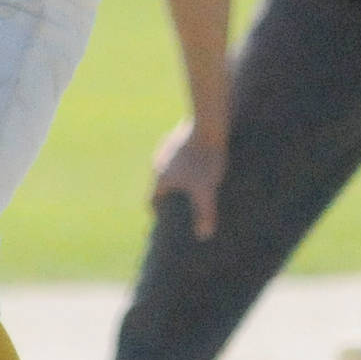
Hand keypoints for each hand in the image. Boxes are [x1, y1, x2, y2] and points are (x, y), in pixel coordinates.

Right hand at [151, 121, 227, 239]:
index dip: (158, 213)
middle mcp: (158, 162)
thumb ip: (204, 213)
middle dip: (168, 197)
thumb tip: (204, 236)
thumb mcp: (206, 189)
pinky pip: (177, 155)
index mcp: (160, 178)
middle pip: (159, 185)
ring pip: (168, 169)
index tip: (166, 222)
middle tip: (182, 207)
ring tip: (192, 187)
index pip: (152, 201)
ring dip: (176, 179)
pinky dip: (184, 164)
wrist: (208, 123)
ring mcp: (167, 147)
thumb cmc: (205, 158)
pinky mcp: (178, 136)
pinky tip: (197, 165)